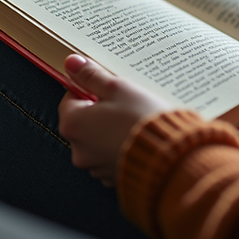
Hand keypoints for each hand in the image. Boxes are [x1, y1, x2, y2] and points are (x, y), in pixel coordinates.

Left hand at [58, 55, 172, 186]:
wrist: (169, 155)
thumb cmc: (141, 119)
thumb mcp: (117, 88)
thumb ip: (92, 76)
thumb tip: (72, 63)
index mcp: (73, 125)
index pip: (70, 98)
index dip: (89, 88)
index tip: (106, 86)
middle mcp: (78, 149)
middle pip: (83, 120)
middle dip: (100, 110)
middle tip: (123, 101)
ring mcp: (95, 166)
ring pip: (98, 139)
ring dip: (110, 129)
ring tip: (134, 119)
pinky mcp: (112, 176)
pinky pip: (111, 155)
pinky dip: (120, 146)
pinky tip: (137, 136)